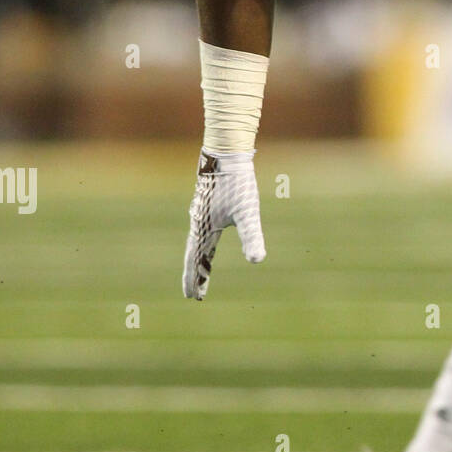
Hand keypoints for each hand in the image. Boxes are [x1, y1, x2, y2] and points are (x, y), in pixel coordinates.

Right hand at [183, 150, 265, 299]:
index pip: (197, 261)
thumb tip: (258, 260)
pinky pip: (201, 228)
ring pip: (197, 241)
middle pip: (195, 254)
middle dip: (196, 274)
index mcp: (204, 230)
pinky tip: (208, 235)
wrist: (226, 154)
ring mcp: (200, 211)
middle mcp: (198, 222)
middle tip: (196, 293)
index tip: (194, 297)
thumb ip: (252, 236)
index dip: (196, 280)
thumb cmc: (237, 183)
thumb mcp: (247, 212)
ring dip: (199, 258)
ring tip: (202, 267)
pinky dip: (202, 241)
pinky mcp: (206, 201)